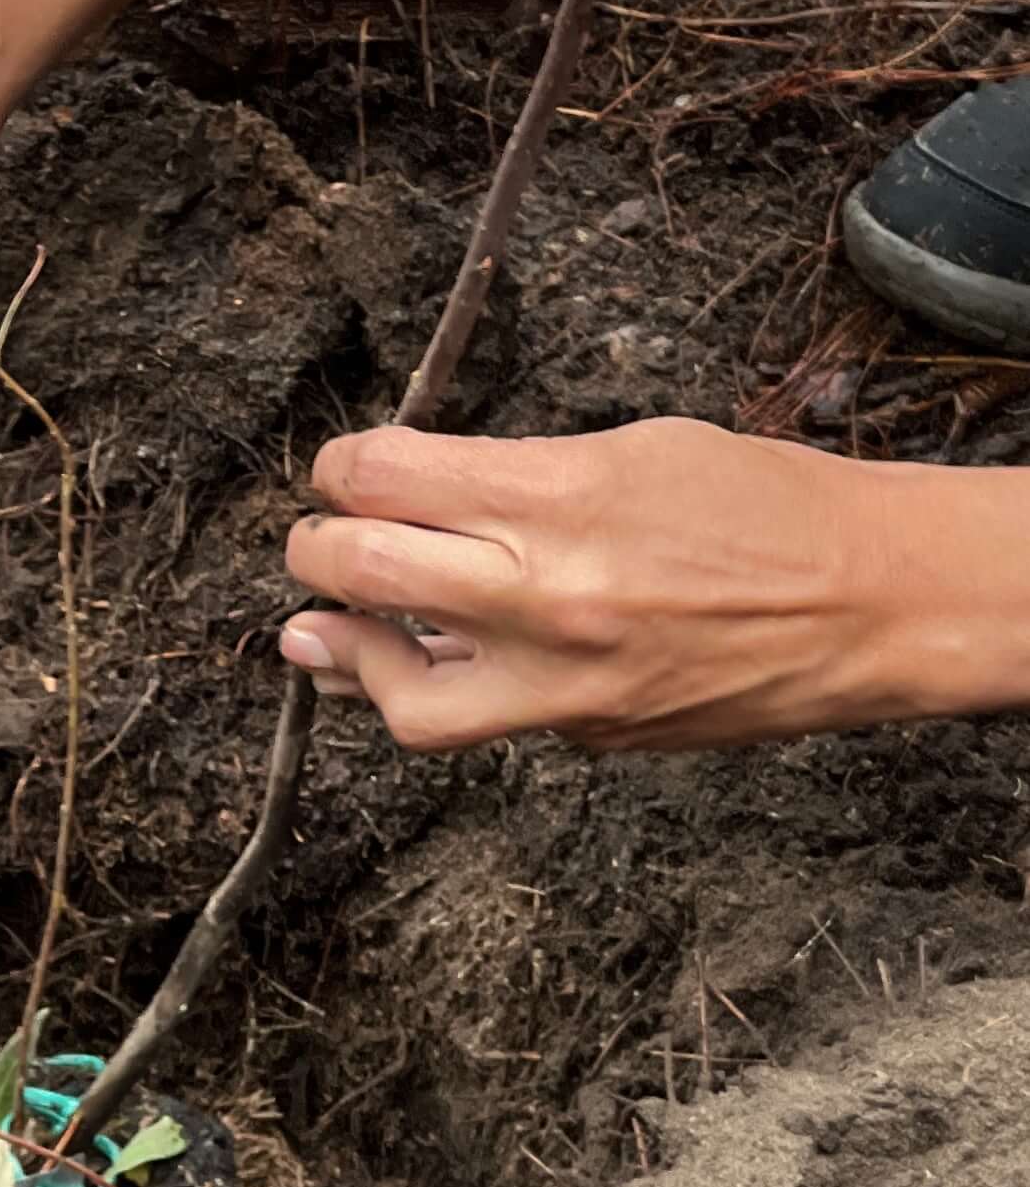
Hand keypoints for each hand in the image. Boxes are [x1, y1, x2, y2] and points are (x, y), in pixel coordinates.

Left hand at [279, 415, 1025, 751]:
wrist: (873, 602)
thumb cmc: (764, 504)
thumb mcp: (631, 447)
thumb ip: (516, 474)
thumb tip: (419, 497)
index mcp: (559, 496)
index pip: (382, 476)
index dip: (340, 468)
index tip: (341, 470)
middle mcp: (550, 595)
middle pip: (361, 571)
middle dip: (314, 549)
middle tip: (313, 541)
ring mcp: (569, 684)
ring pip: (403, 696)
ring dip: (347, 655)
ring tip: (324, 631)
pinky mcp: (595, 739)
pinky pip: (491, 721)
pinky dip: (452, 689)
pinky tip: (439, 661)